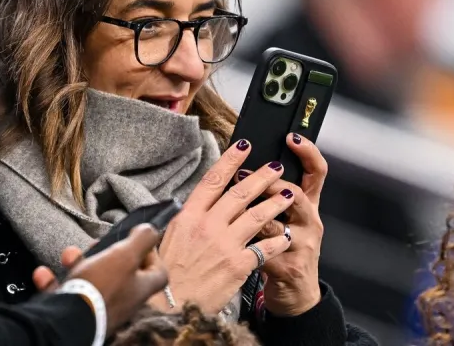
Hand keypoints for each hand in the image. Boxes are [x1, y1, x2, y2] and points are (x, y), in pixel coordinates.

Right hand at [36, 225, 166, 334]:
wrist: (69, 321)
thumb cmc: (102, 286)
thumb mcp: (126, 255)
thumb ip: (142, 239)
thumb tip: (151, 229)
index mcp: (140, 288)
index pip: (158, 273)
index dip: (151, 255)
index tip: (137, 239)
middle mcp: (123, 300)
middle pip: (120, 273)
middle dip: (105, 253)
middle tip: (97, 243)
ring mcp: (100, 307)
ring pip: (91, 279)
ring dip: (77, 263)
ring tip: (69, 255)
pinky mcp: (76, 313)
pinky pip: (65, 293)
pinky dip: (53, 281)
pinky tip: (43, 273)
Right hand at [154, 140, 295, 313]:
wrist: (169, 307)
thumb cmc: (164, 276)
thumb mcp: (164, 238)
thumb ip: (180, 219)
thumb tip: (187, 205)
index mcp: (188, 216)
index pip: (213, 180)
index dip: (231, 160)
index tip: (244, 146)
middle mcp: (207, 226)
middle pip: (240, 193)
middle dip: (262, 177)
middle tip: (276, 167)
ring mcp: (224, 244)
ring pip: (257, 216)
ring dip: (276, 202)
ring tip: (290, 194)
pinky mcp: (238, 265)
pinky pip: (265, 248)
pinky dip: (278, 240)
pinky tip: (287, 235)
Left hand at [236, 134, 325, 315]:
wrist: (295, 294)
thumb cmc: (282, 248)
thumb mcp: (282, 218)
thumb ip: (268, 195)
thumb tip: (241, 165)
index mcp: (308, 205)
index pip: (317, 172)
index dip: (308, 152)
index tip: (291, 137)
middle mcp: (310, 221)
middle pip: (296, 194)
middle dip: (268, 184)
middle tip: (242, 176)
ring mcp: (304, 245)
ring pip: (277, 224)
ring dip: (252, 216)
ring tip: (231, 210)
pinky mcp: (290, 267)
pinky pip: (265, 252)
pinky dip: (246, 246)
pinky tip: (231, 243)